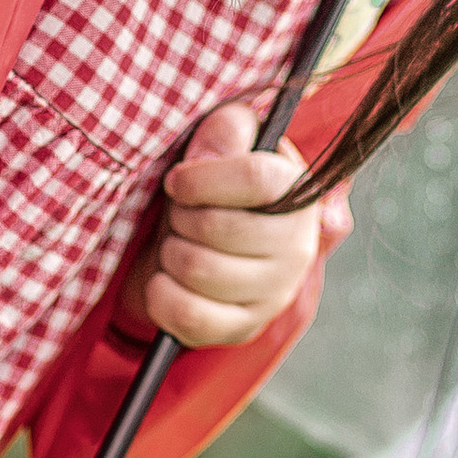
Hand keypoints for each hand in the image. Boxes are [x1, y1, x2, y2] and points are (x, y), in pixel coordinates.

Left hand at [126, 100, 345, 350]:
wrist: (204, 245)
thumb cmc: (215, 188)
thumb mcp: (221, 145)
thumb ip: (227, 129)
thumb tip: (214, 149)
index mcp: (297, 192)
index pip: (257, 178)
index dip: (204, 178)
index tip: (177, 181)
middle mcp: (298, 246)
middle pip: (217, 227)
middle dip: (180, 216)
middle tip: (180, 214)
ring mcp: (274, 293)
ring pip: (197, 269)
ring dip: (169, 252)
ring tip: (178, 244)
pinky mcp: (244, 327)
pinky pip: (188, 315)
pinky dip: (160, 294)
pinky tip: (167, 279)